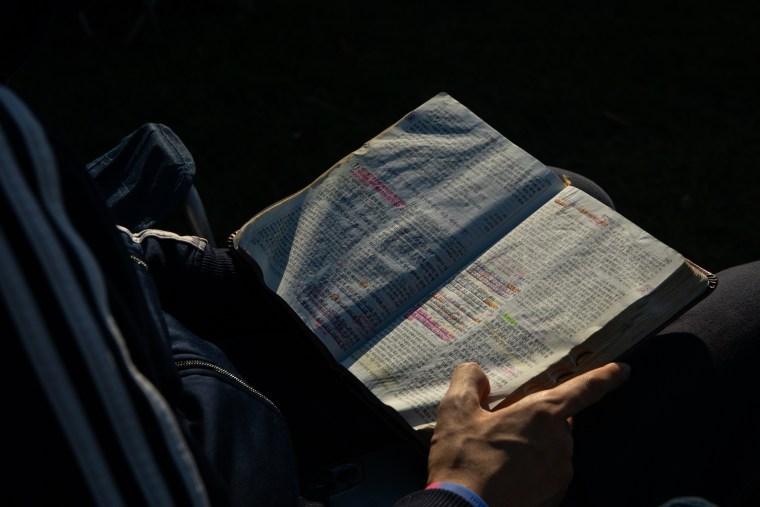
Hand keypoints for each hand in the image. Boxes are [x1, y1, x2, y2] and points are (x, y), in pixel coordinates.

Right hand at [427, 362, 629, 506]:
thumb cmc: (463, 461)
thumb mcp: (456, 411)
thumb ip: (469, 381)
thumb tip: (476, 374)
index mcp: (542, 415)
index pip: (584, 389)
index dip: (605, 376)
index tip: (621, 370)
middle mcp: (560, 443)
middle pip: (558, 420)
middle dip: (538, 418)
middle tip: (506, 424)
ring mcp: (560, 474)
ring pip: (553, 448)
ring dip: (534, 445)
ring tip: (498, 454)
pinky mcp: (554, 497)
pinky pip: (548, 473)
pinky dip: (531, 470)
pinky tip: (504, 474)